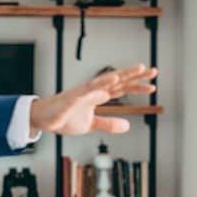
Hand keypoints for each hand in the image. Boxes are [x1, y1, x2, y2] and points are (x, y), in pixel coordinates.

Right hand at [29, 64, 157, 135]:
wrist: (43, 120)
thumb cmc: (64, 117)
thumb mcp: (91, 124)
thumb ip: (109, 124)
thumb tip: (127, 126)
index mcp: (98, 96)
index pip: (122, 89)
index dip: (137, 86)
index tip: (152, 84)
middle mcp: (93, 90)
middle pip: (117, 80)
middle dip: (135, 76)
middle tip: (153, 70)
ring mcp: (83, 92)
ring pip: (105, 80)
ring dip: (121, 75)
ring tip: (136, 70)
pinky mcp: (73, 98)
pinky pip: (88, 90)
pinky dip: (100, 85)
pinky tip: (111, 81)